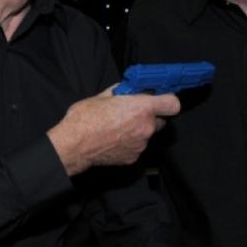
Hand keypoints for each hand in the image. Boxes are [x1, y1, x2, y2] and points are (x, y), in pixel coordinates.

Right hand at [47, 86, 179, 175]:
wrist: (74, 145)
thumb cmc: (86, 118)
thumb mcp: (103, 96)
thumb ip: (122, 92)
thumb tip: (128, 89)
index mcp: (142, 108)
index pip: (173, 104)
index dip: (167, 100)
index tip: (160, 99)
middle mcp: (146, 127)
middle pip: (161, 120)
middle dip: (150, 116)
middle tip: (133, 113)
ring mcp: (141, 144)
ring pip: (147, 134)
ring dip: (138, 130)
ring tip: (118, 127)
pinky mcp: (134, 157)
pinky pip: (138, 146)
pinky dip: (130, 142)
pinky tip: (114, 139)